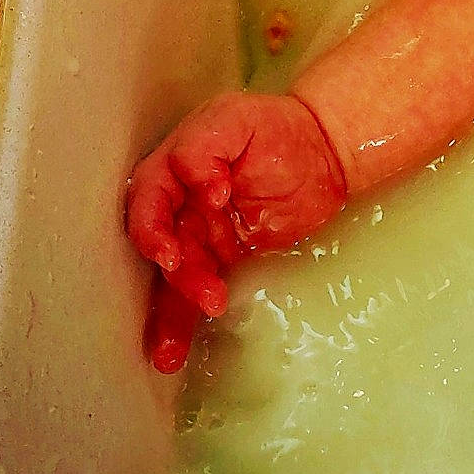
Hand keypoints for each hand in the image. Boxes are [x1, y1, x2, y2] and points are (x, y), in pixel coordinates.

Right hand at [125, 92, 347, 372]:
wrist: (324, 151)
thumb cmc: (274, 128)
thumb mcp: (235, 119)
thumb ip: (204, 147)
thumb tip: (201, 188)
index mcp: (172, 172)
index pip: (148, 203)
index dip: (152, 229)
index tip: (171, 253)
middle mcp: (181, 210)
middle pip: (165, 249)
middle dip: (177, 279)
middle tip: (206, 295)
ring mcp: (204, 239)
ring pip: (176, 282)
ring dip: (173, 317)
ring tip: (170, 355)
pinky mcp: (228, 263)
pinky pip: (203, 293)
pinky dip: (190, 322)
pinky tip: (176, 355)